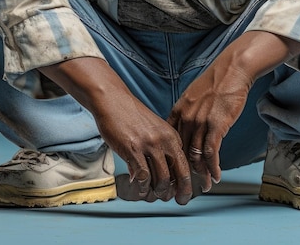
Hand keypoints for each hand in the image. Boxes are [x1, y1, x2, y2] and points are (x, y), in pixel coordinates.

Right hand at [95, 89, 192, 203]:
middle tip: (177, 200)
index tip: (183, 192)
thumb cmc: (130, 115)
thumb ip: (160, 148)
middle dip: (181, 192)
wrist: (112, 100)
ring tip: (154, 196)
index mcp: (171, 134)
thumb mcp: (154, 128)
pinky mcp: (133, 149)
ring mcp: (149, 145)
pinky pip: (143, 177)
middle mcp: (164, 140)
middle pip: (180, 174)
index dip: (186, 181)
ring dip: (159, 192)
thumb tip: (161, 174)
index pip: (186, 164)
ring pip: (162, 179)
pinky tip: (140, 189)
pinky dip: (143, 188)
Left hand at [167, 30, 299, 191]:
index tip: (173, 169)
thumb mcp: (193, 95)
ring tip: (204, 185)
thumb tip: (186, 128)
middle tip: (187, 184)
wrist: (232, 70)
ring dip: (201, 174)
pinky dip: (213, 168)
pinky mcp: (216, 126)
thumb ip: (187, 113)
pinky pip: (212, 153)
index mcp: (178, 110)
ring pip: (196, 156)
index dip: (171, 157)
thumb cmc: (216, 82)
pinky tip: (216, 176)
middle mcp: (186, 118)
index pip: (170, 140)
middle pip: (181, 151)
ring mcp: (200, 122)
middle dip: (184, 171)